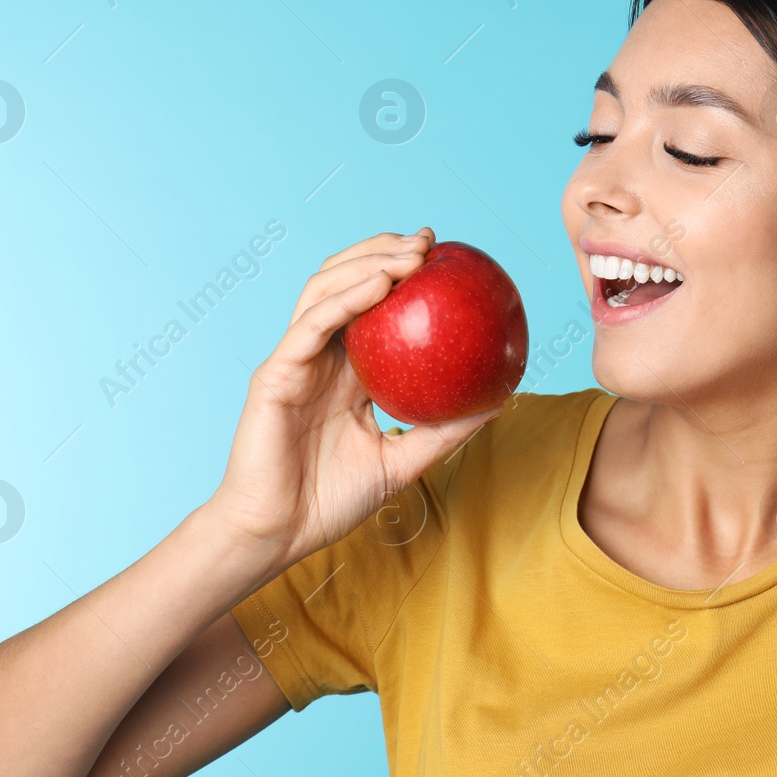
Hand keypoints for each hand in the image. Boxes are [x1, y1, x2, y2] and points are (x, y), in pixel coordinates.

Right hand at [206, 228, 505, 573]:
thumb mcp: (404, 461)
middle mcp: (320, 356)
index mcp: (346, 372)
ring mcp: (296, 359)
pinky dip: (346, 298)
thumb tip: (500, 400)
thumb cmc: (332, 502)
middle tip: (430, 242)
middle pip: (346, 282)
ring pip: (326, 290)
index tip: (445, 257)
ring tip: (410, 254)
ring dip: (368, 262)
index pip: (373, 306)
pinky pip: (313, 324)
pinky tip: (380, 284)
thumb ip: (444, 430)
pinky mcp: (276, 372)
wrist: (279, 534)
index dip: (402, 273)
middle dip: (385, 251)